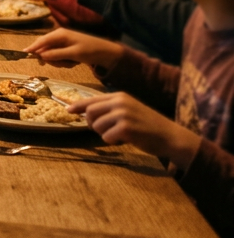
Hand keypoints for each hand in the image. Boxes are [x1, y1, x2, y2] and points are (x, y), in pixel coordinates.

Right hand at [24, 28, 124, 69]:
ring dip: (59, 61)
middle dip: (51, 59)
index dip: (33, 47)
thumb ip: (56, 54)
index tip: (24, 54)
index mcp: (60, 34)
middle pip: (45, 49)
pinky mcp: (66, 48)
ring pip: (51, 54)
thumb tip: (41, 56)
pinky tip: (73, 62)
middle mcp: (59, 37)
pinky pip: (58, 56)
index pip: (42, 41)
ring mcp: (63, 43)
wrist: (107, 53)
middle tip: (63, 64)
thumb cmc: (91, 51)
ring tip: (71, 63)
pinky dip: (64, 61)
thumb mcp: (73, 54)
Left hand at [68, 92, 201, 169]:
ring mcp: (123, 114)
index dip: (78, 105)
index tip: (68, 110)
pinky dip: (112, 140)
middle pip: (90, 112)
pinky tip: (125, 139)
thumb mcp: (129, 110)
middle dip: (92, 124)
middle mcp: (120, 102)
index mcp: (120, 96)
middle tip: (106, 130)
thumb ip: (110, 109)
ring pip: (96, 126)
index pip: (92, 99)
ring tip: (119, 134)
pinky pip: (106, 137)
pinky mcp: (125, 128)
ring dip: (104, 133)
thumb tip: (85, 112)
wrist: (170, 136)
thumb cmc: (148, 125)